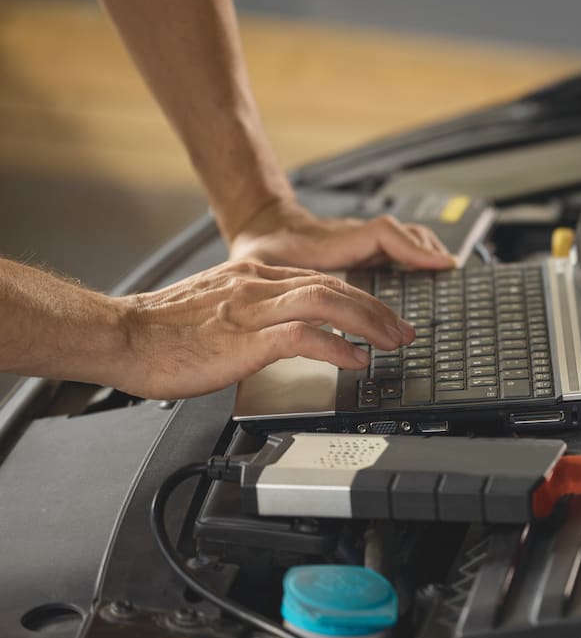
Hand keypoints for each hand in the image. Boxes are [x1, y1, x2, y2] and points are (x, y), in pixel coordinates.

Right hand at [111, 260, 412, 399]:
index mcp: (253, 277)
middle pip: (334, 287)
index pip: (321, 280)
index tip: (381, 315)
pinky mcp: (245, 337)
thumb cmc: (161, 333)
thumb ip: (251, 312)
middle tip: (403, 330)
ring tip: (392, 343)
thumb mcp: (216, 310)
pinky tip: (356, 360)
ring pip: (328, 302)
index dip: (359, 297)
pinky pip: (303, 336)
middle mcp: (258, 285)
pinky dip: (337, 346)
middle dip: (377, 309)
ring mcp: (253, 308)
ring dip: (369, 322)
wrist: (121, 336)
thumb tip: (281, 332)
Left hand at [229, 198, 455, 270]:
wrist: (261, 227)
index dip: (413, 249)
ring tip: (443, 272)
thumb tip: (291, 320)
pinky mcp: (364, 246)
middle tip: (445, 277)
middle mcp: (354, 237)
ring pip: (405, 235)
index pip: (382, 234)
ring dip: (425, 252)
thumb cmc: (260, 249)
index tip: (438, 264)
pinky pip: (399, 244)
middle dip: (426, 256)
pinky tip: (425, 270)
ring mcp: (361, 240)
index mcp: (333, 241)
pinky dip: (417, 254)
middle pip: (403, 234)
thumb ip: (273, 287)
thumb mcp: (261, 265)